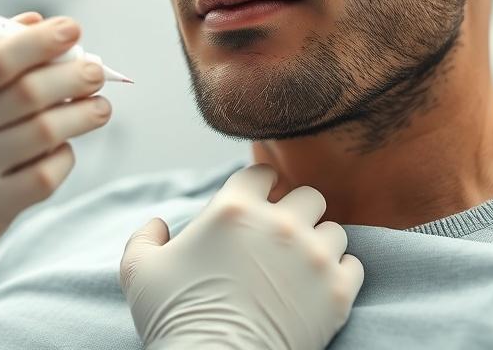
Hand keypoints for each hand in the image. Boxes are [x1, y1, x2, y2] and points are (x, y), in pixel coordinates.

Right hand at [0, 13, 112, 325]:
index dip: (36, 41)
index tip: (68, 28)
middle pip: (27, 95)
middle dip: (71, 74)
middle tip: (96, 67)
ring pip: (44, 135)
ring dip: (82, 114)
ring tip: (99, 103)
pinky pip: (43, 176)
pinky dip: (64, 155)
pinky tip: (66, 144)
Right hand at [120, 164, 362, 349]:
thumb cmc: (176, 320)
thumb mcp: (139, 271)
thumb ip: (145, 237)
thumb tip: (158, 224)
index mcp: (234, 208)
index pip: (262, 173)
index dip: (260, 186)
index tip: (259, 203)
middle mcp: (279, 224)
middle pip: (309, 195)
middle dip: (297, 212)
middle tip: (284, 237)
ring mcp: (313, 257)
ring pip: (334, 230)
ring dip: (319, 243)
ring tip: (302, 266)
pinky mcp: (337, 292)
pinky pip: (353, 265)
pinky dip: (339, 274)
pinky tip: (318, 288)